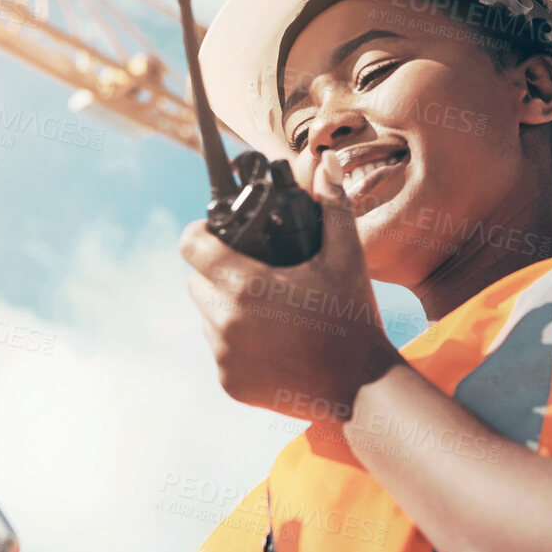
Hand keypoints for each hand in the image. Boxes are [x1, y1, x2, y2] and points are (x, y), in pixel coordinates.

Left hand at [180, 150, 401, 419]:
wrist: (360, 389)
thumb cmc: (353, 319)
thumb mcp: (346, 258)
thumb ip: (332, 206)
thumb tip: (325, 162)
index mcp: (245, 285)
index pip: (191, 245)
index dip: (200, 232)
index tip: (215, 231)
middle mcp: (225, 322)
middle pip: (196, 281)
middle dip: (216, 271)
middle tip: (253, 271)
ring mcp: (224, 356)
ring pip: (206, 316)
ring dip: (224, 307)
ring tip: (263, 307)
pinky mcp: (230, 382)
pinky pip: (219, 350)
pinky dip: (235, 343)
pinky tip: (268, 341)